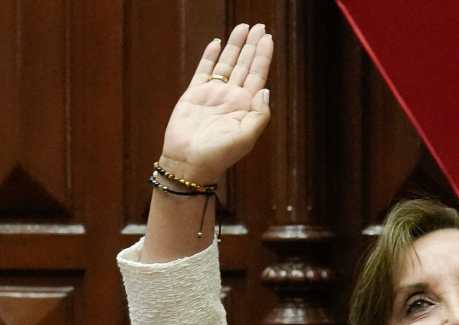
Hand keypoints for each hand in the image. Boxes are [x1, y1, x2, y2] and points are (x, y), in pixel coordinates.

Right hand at [160, 23, 273, 183]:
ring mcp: (213, 94)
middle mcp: (232, 97)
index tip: (268, 38)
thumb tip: (265, 89)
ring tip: (242, 27)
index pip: (258, 75)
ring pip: (226, 63)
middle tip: (259, 26)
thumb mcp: (246, 138)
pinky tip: (216, 43)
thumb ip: (259, 114)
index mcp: (246, 106)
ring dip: (235, 46)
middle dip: (252, 45)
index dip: (263, 56)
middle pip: (244, 64)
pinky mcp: (194, 94)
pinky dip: (210, 56)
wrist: (189, 163)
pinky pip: (204, 70)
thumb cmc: (219, 155)